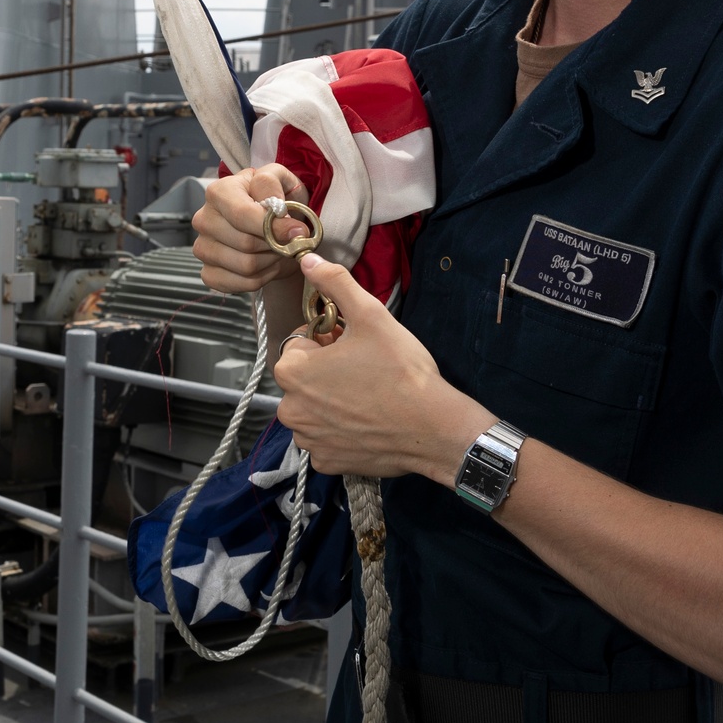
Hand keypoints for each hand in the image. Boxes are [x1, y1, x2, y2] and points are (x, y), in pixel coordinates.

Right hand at [191, 163, 310, 294]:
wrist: (271, 222)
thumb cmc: (274, 198)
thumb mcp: (280, 179)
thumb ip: (275, 186)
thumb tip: (278, 214)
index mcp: (218, 192)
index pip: (242, 215)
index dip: (273, 227)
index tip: (298, 231)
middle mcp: (204, 220)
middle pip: (245, 243)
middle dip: (276, 245)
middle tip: (289, 240)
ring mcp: (202, 248)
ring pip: (245, 266)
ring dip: (271, 261)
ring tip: (279, 249)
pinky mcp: (208, 272)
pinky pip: (240, 284)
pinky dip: (262, 278)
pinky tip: (268, 264)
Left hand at [274, 253, 492, 479]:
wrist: (432, 426)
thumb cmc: (400, 369)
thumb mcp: (370, 316)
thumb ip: (335, 284)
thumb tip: (307, 260)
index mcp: (293, 371)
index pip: (299, 343)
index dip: (327, 339)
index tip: (353, 343)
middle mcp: (290, 409)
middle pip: (303, 378)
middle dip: (326, 370)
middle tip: (364, 368)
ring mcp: (308, 439)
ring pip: (313, 409)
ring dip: (331, 401)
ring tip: (368, 395)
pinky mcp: (326, 462)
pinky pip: (325, 438)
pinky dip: (340, 431)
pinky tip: (367, 421)